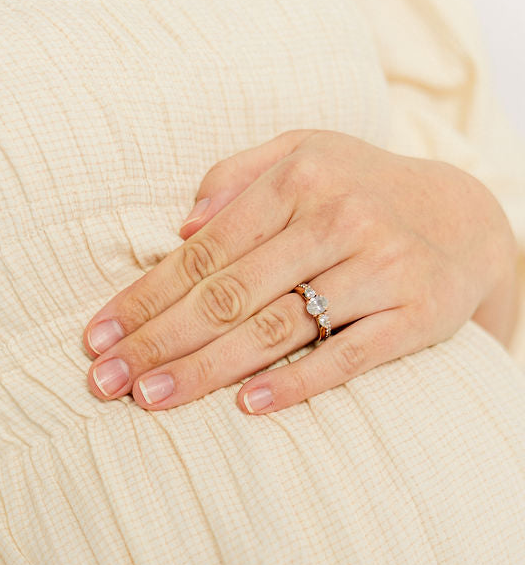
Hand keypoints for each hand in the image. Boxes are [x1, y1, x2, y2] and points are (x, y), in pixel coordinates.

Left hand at [81, 128, 518, 416]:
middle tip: (106, 383)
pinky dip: (294, 383)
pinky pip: (345, 358)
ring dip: (206, 369)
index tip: (96, 339)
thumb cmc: (358, 193)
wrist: (466, 220)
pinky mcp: (412, 317)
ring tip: (151, 400)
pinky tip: (245, 407)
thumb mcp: (304, 157)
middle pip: (229, 294)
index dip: (144, 298)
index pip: (203, 251)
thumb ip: (237, 178)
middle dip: (158, 342)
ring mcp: (378, 268)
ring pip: (276, 328)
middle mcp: (338, 218)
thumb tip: (180, 225)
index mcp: (299, 178)